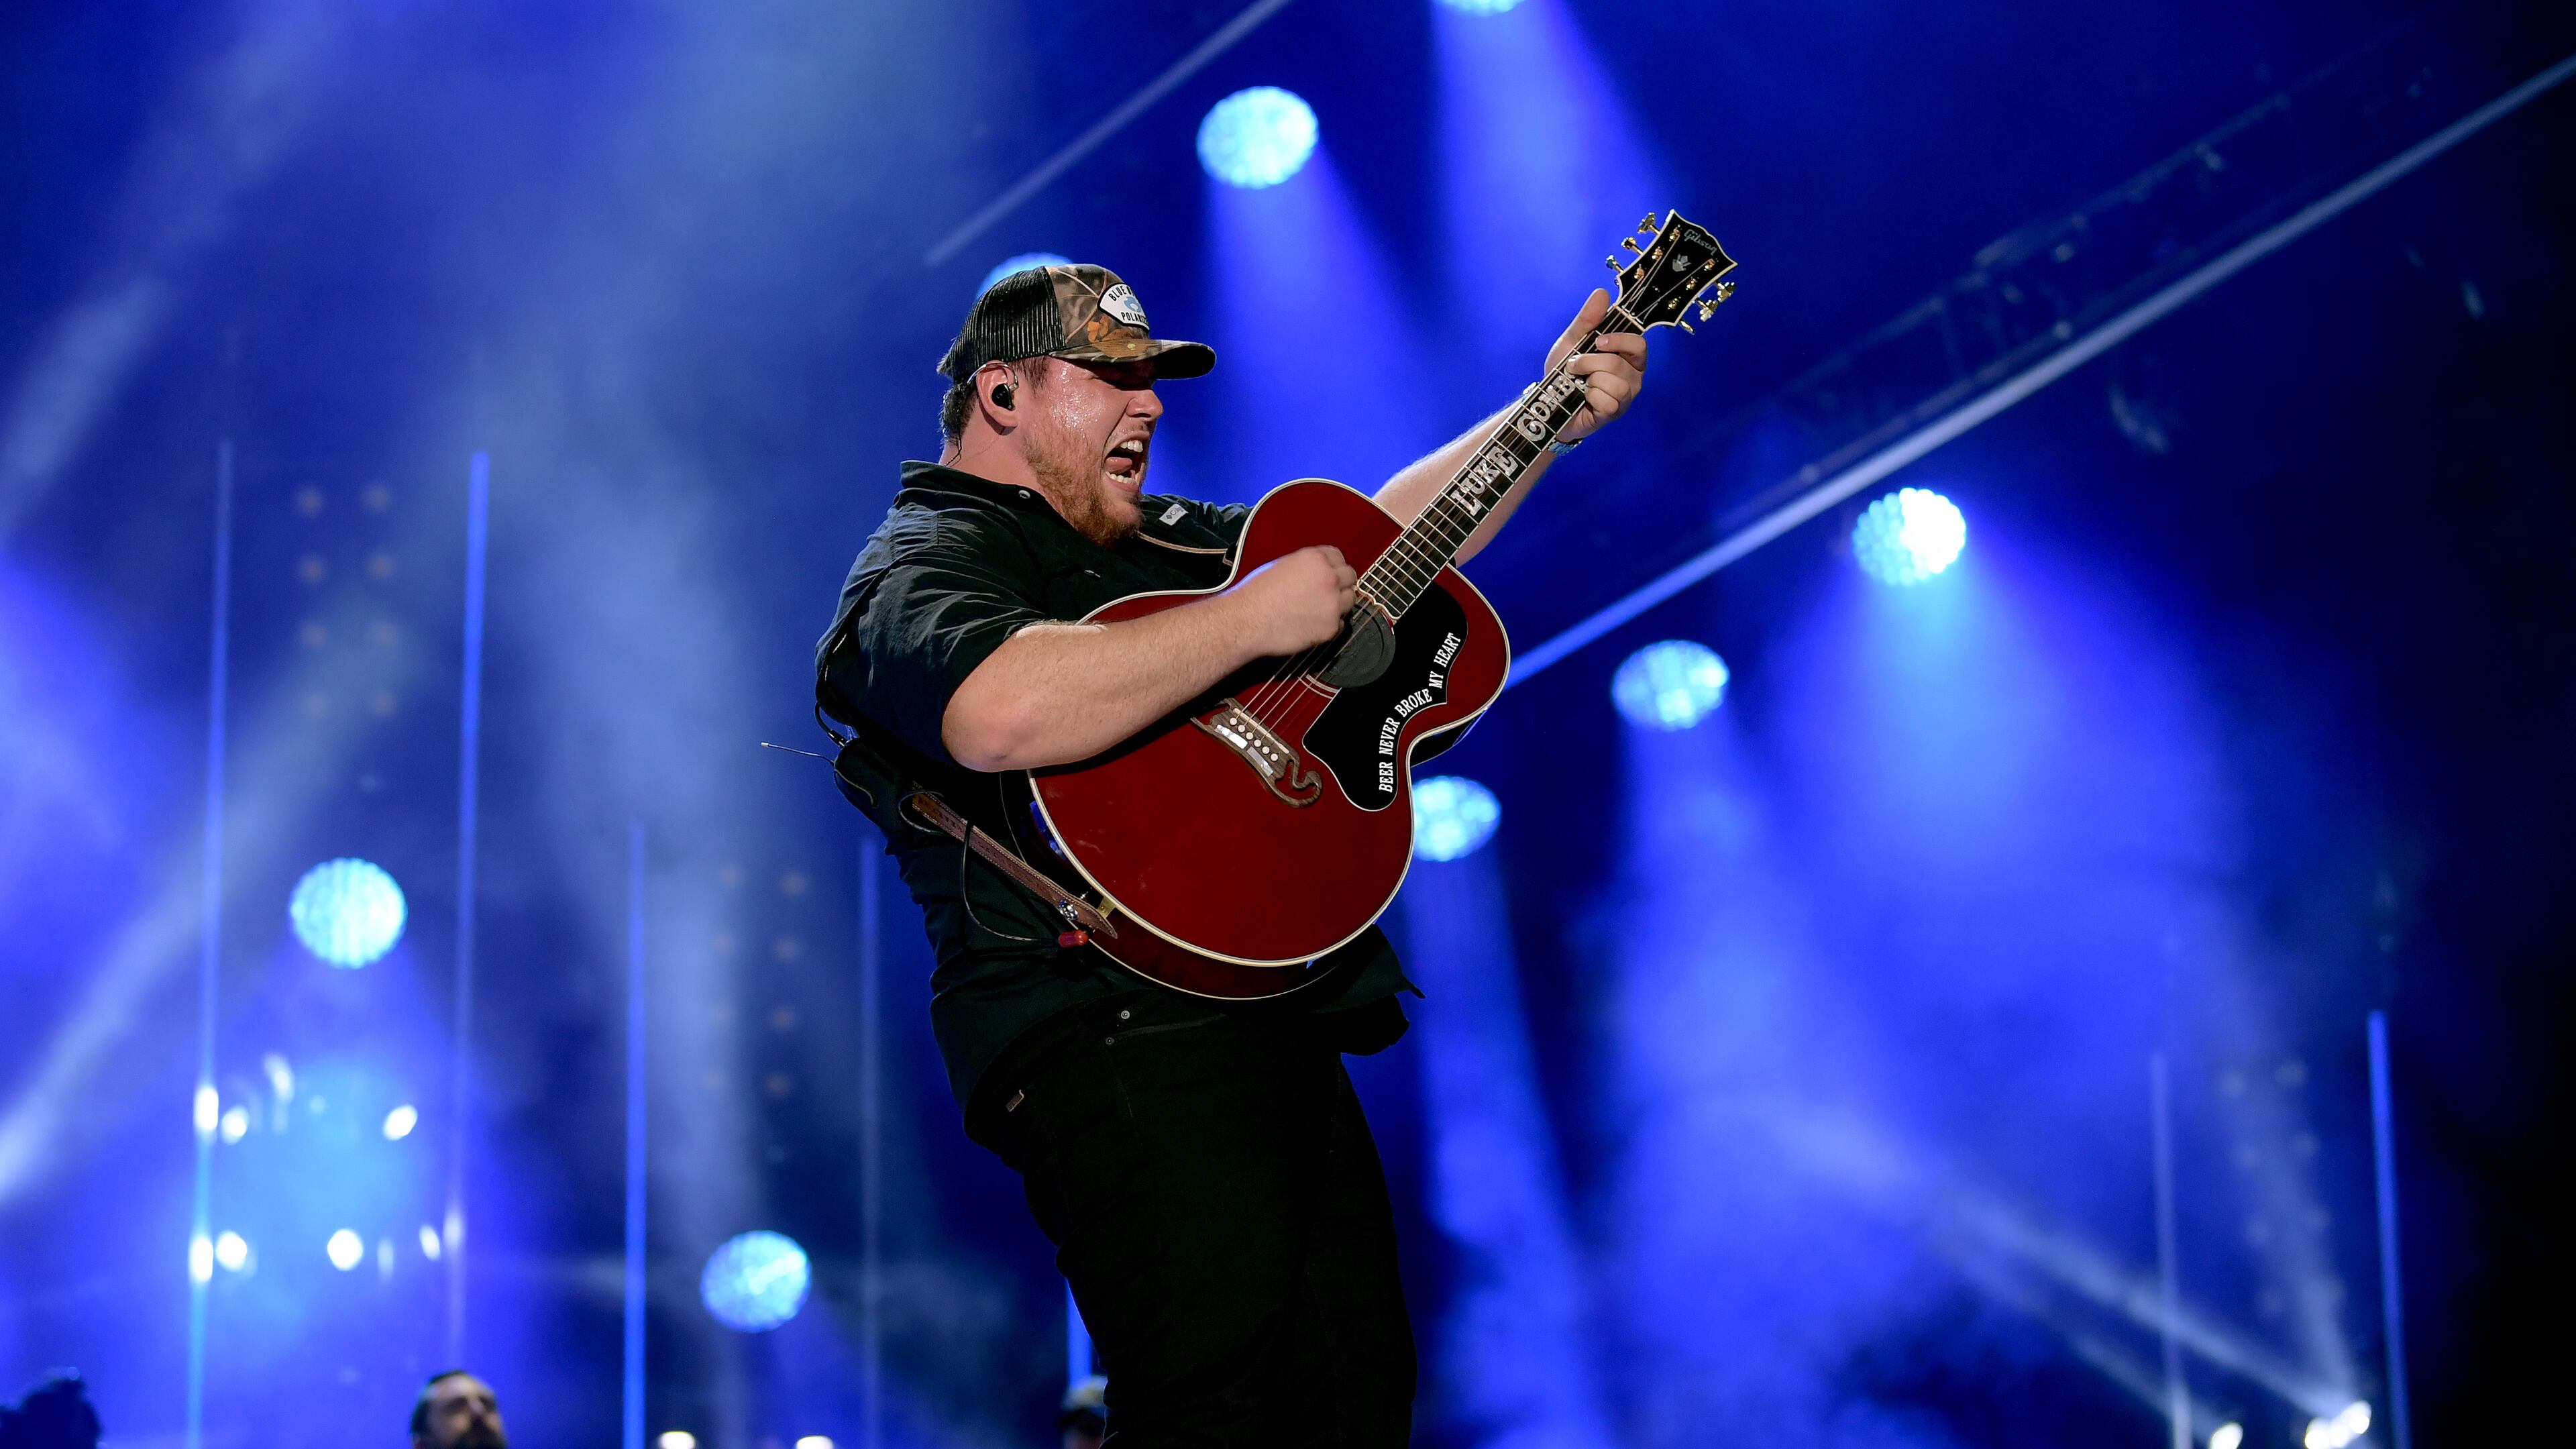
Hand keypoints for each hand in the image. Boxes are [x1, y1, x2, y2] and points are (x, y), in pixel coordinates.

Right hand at [1225, 545, 1358, 657]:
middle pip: (1350, 576)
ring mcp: (1332, 603)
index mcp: (1315, 559)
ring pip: (1350, 600)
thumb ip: (1306, 567)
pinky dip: (1329, 625)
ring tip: (1318, 609)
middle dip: (1340, 583)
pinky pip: (1340, 624)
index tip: (1329, 574)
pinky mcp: (1330, 627)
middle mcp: (1328, 578)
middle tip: (1328, 593)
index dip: (1333, 566)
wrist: (1247, 621)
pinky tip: (1311, 624)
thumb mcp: (1281, 566)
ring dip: (1339, 604)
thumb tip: (1316, 573)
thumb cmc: (1256, 595)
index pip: (1338, 556)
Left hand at [1544, 288, 1648, 444]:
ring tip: (1580, 383)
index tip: (1598, 341)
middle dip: (1590, 363)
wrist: (1549, 402)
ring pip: (1615, 384)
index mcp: (1627, 357)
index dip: (1619, 341)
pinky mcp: (1615, 413)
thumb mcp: (1571, 342)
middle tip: (1575, 366)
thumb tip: (1602, 294)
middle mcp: (1632, 376)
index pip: (1639, 344)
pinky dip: (1591, 397)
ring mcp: (1626, 396)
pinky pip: (1609, 401)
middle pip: (1619, 363)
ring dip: (1589, 381)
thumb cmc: (1565, 373)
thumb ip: (1587, 320)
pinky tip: (1585, 398)